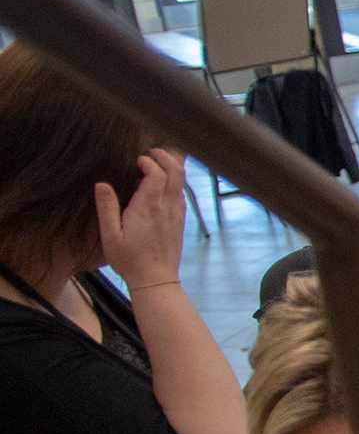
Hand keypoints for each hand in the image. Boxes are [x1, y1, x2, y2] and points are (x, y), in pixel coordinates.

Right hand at [94, 151, 185, 289]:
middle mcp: (167, 207)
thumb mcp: (110, 235)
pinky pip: (181, 195)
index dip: (149, 161)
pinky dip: (173, 183)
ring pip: (182, 182)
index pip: (157, 173)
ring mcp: (176, 214)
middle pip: (177, 172)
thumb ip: (106, 207)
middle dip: (165, 156)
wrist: (155, 280)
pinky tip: (158, 187)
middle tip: (150, 153)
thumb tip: (102, 184)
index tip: (136, 160)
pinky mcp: (179, 221)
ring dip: (171, 168)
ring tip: (152, 166)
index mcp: (148, 207)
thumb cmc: (129, 259)